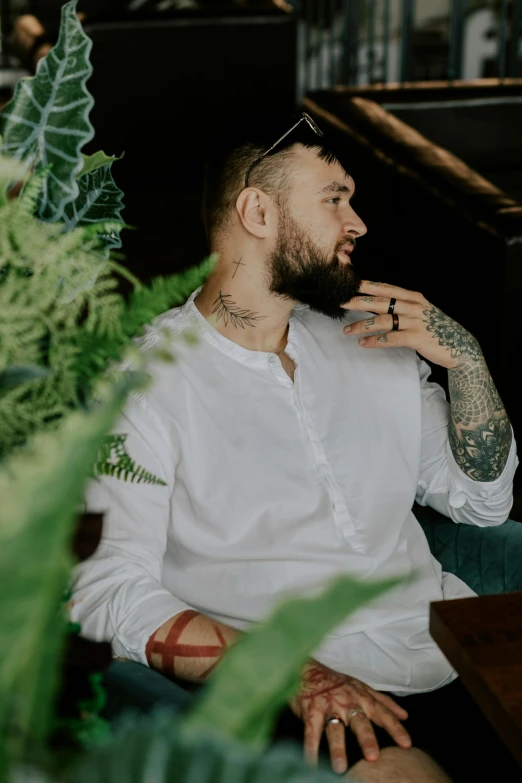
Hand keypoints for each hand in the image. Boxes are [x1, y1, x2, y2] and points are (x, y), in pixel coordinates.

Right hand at [290, 660, 410, 773]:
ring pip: (334, 728)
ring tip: (340, 767)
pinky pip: (311, 731)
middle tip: (373, 757)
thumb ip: (383, 702)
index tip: (406, 744)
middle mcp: (347, 702)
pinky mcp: (310, 711)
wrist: (307, 671)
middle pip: (359, 722)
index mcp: (362, 697)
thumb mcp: (362, 688)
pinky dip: (310, 747)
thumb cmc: (337, 682)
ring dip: (337, 748)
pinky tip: (311, 762)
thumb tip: (404, 715)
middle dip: (366, 738)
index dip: (394, 727)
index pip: (382, 713)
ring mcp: (328, 707)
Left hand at [342, 281, 481, 369]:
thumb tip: (380, 306)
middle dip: (358, 302)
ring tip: (347, 331)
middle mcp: (414, 306)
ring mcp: (416, 322)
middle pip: (380, 302)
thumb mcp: (421, 312)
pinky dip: (375, 341)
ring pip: (383, 320)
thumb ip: (404, 307)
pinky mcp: (417, 338)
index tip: (350, 284)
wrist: (460, 346)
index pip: (386, 289)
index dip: (367, 286)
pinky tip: (363, 343)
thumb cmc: (436, 329)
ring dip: (362, 325)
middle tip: (341, 303)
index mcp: (414, 298)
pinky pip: (391, 338)